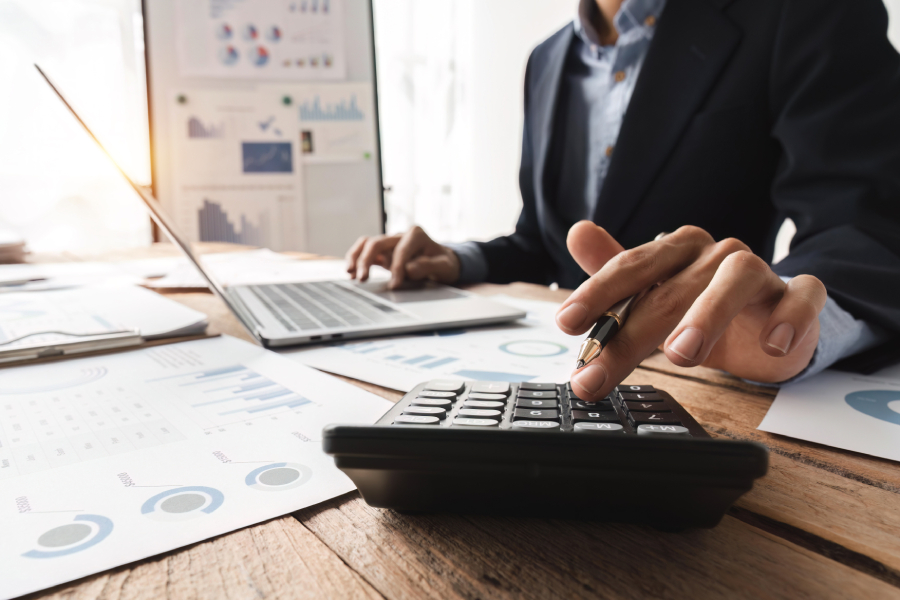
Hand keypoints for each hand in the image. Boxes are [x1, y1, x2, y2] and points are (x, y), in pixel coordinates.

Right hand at [346, 226, 460, 288]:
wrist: (443, 262)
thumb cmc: (444, 264)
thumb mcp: (444, 266)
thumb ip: (429, 266)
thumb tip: (409, 268)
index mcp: (416, 234)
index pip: (401, 250)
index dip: (396, 268)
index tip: (394, 285)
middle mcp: (400, 235)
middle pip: (377, 242)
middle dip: (368, 260)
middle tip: (363, 280)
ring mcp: (390, 242)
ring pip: (366, 243)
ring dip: (356, 257)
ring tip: (350, 273)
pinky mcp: (383, 252)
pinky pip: (365, 251)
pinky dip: (356, 260)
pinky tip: (351, 273)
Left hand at [556, 222, 827, 399]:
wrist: (771, 323)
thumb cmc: (704, 308)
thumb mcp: (655, 298)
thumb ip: (615, 274)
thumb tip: (577, 231)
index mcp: (676, 250)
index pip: (630, 266)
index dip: (597, 294)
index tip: (566, 323)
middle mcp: (715, 254)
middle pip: (669, 288)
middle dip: (629, 334)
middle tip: (599, 372)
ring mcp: (760, 273)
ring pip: (736, 279)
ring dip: (707, 314)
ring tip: (680, 354)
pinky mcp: (799, 297)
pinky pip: (802, 298)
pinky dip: (790, 317)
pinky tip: (773, 344)